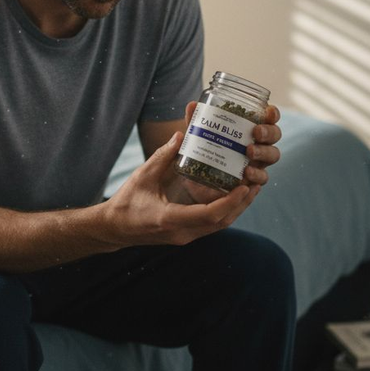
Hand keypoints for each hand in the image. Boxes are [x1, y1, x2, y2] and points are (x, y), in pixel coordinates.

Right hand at [102, 130, 260, 247]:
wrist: (114, 228)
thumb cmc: (126, 202)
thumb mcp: (142, 176)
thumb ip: (162, 156)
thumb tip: (182, 134)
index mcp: (170, 218)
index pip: (209, 215)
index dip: (230, 202)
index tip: (244, 186)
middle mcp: (182, 232)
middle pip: (221, 222)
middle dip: (241, 204)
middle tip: (255, 182)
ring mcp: (185, 236)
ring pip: (219, 226)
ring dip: (237, 208)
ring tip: (250, 188)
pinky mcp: (186, 234)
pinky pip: (211, 225)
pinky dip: (225, 211)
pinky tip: (233, 196)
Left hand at [173, 101, 281, 202]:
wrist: (197, 182)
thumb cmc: (204, 152)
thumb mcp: (197, 137)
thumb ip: (196, 122)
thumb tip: (192, 105)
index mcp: (250, 128)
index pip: (268, 117)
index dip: (272, 113)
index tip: (267, 112)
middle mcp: (259, 144)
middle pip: (275, 135)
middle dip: (268, 132)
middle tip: (255, 132)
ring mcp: (258, 162)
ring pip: (273, 155)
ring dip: (264, 152)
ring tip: (249, 151)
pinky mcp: (252, 180)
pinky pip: (262, 178)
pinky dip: (257, 175)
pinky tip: (247, 173)